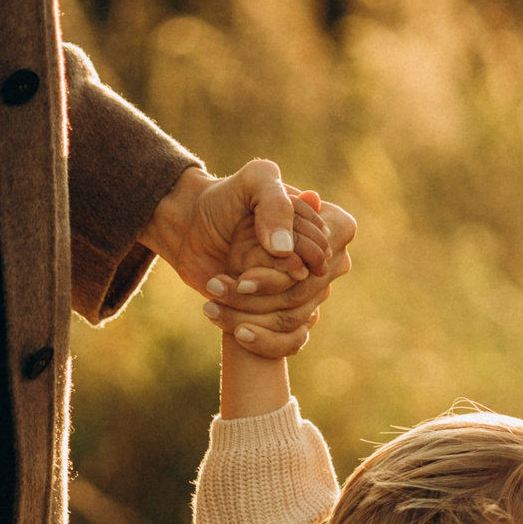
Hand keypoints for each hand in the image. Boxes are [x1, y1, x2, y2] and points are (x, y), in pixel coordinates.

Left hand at [146, 161, 357, 358]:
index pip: (324, 255)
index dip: (292, 261)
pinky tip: (237, 331)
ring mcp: (307, 291)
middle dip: (264, 290)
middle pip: (308, 291)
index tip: (261, 254)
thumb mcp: (252, 181)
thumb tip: (285, 250)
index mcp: (330, 225)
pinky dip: (263, 341)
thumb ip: (274, 202)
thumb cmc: (224, 200)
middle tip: (226, 282)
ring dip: (250, 311)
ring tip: (214, 295)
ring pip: (295, 317)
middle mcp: (325, 262)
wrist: (193, 230)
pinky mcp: (288, 316)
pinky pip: (291, 341)